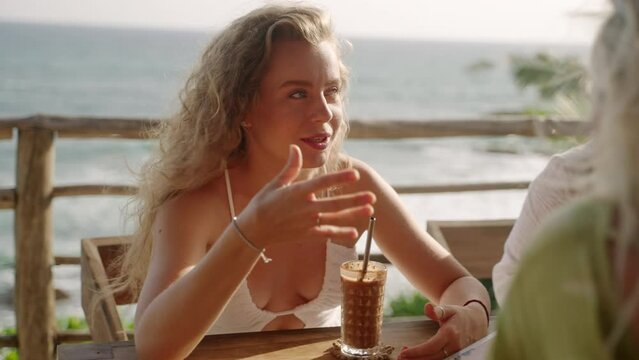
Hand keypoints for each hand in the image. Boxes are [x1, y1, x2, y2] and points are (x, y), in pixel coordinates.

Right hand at [237, 145, 375, 246]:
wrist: (253, 230)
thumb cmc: (263, 203)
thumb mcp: (275, 183)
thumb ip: (290, 166)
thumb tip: (294, 147)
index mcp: (298, 192)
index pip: (323, 183)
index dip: (340, 178)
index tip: (355, 175)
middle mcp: (305, 208)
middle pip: (334, 203)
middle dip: (354, 199)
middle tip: (372, 196)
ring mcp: (307, 223)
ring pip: (335, 218)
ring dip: (353, 214)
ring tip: (369, 210)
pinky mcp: (306, 235)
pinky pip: (327, 234)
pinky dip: (340, 233)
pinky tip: (354, 232)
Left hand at [398, 302, 487, 358]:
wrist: (477, 323)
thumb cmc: (459, 315)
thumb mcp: (449, 309)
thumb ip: (438, 310)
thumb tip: (427, 307)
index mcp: (451, 334)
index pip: (431, 346)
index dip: (417, 351)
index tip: (403, 352)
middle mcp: (455, 346)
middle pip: (432, 358)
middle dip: (416, 359)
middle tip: (401, 356)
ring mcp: (457, 354)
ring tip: (407, 356)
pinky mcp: (456, 357)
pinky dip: (428, 359)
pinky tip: (418, 356)